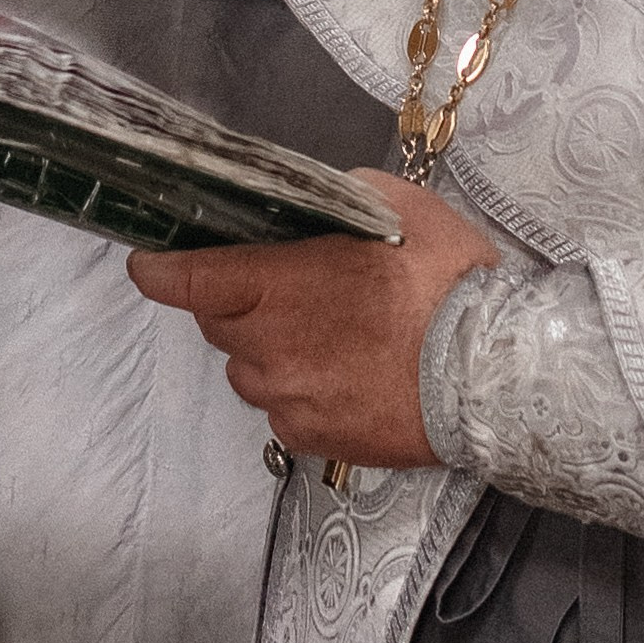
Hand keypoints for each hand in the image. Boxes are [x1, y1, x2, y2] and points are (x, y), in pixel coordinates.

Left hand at [126, 177, 500, 467]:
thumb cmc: (444, 280)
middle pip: (218, 323)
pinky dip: (301, 390)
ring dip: (270, 349)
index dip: (160, 267)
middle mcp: (266, 348)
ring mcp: (287, 401)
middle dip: (237, 302)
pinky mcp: (313, 441)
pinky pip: (285, 409)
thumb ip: (335, 201)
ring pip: (251, 370)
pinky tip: (348, 373)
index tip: (149, 260)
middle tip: (287, 286)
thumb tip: (313, 207)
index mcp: (273, 285)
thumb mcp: (393, 206)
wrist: (494, 373)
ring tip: (330, 334)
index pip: (185, 279)